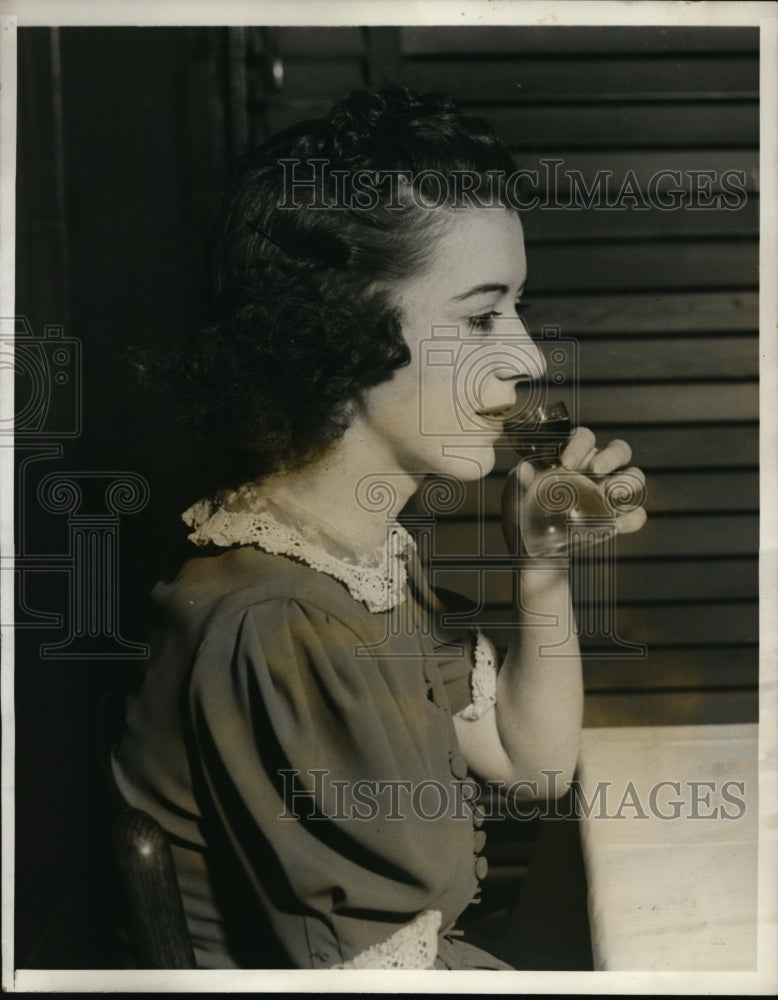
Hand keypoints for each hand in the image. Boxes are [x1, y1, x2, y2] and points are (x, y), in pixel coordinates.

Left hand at [501, 426, 647, 552]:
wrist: (535, 559)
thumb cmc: (523, 521)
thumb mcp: (513, 503)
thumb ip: (517, 485)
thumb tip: (524, 469)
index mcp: (571, 458)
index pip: (584, 437)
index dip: (580, 444)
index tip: (567, 462)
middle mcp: (596, 471)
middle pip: (619, 449)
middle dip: (612, 455)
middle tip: (596, 469)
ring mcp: (610, 494)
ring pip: (635, 476)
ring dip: (629, 482)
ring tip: (610, 494)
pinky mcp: (618, 519)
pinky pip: (637, 513)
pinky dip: (632, 517)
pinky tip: (615, 525)